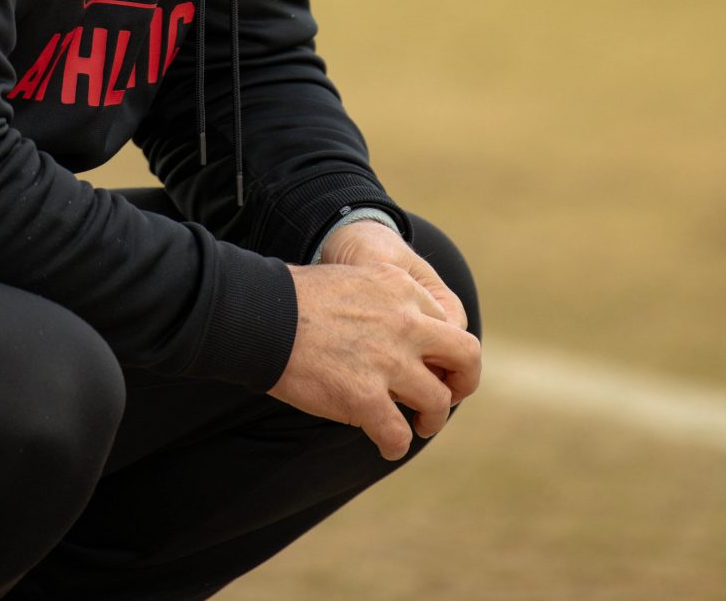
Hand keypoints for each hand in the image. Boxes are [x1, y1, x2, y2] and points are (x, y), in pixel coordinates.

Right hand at [272, 238, 480, 460]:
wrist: (260, 315)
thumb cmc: (292, 298)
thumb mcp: (352, 278)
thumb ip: (382, 301)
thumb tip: (388, 328)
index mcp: (400, 287)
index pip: (446, 322)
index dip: (440, 347)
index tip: (427, 362)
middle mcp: (405, 322)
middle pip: (466, 356)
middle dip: (463, 381)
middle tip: (448, 394)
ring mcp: (388, 361)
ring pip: (438, 401)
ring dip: (432, 418)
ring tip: (418, 425)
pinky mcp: (365, 398)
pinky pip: (398, 434)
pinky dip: (395, 445)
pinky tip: (386, 446)